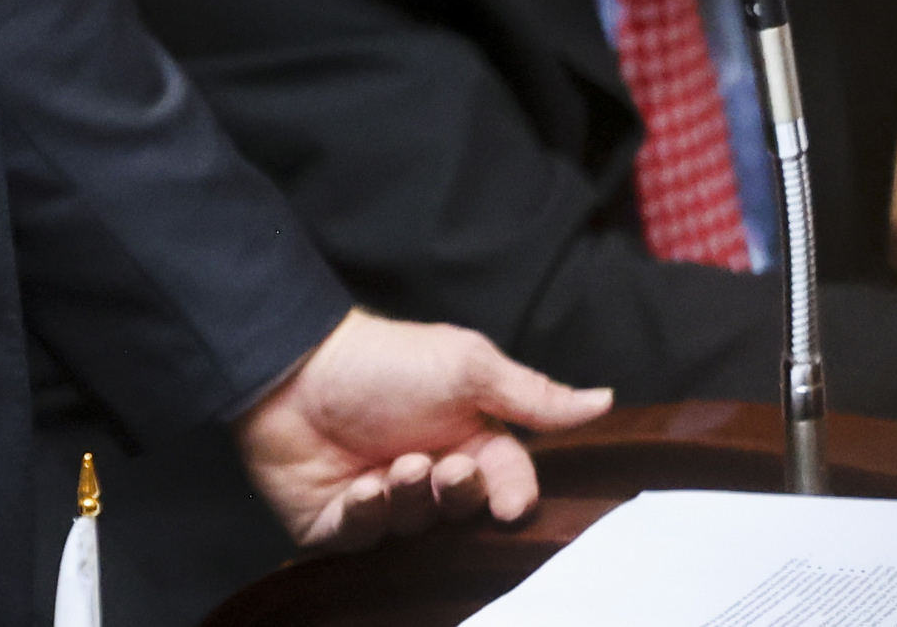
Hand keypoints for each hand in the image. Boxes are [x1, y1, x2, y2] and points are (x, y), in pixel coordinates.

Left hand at [232, 310, 611, 551]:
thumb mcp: (465, 366)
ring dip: (411, 502)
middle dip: (457, 496)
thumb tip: (605, 400)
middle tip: (443, 468)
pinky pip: (361, 539)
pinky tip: (364, 488)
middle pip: (463, 514)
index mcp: (465, 441)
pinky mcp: (334, 520)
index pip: (508, 485)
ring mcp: (380, 499)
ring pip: (416, 530)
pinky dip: (368, 517)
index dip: (511, 496)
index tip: (508, 500)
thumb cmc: (381, 358)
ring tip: (397, 466)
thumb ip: (532, 394)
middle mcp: (426, 475)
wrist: (291, 362)